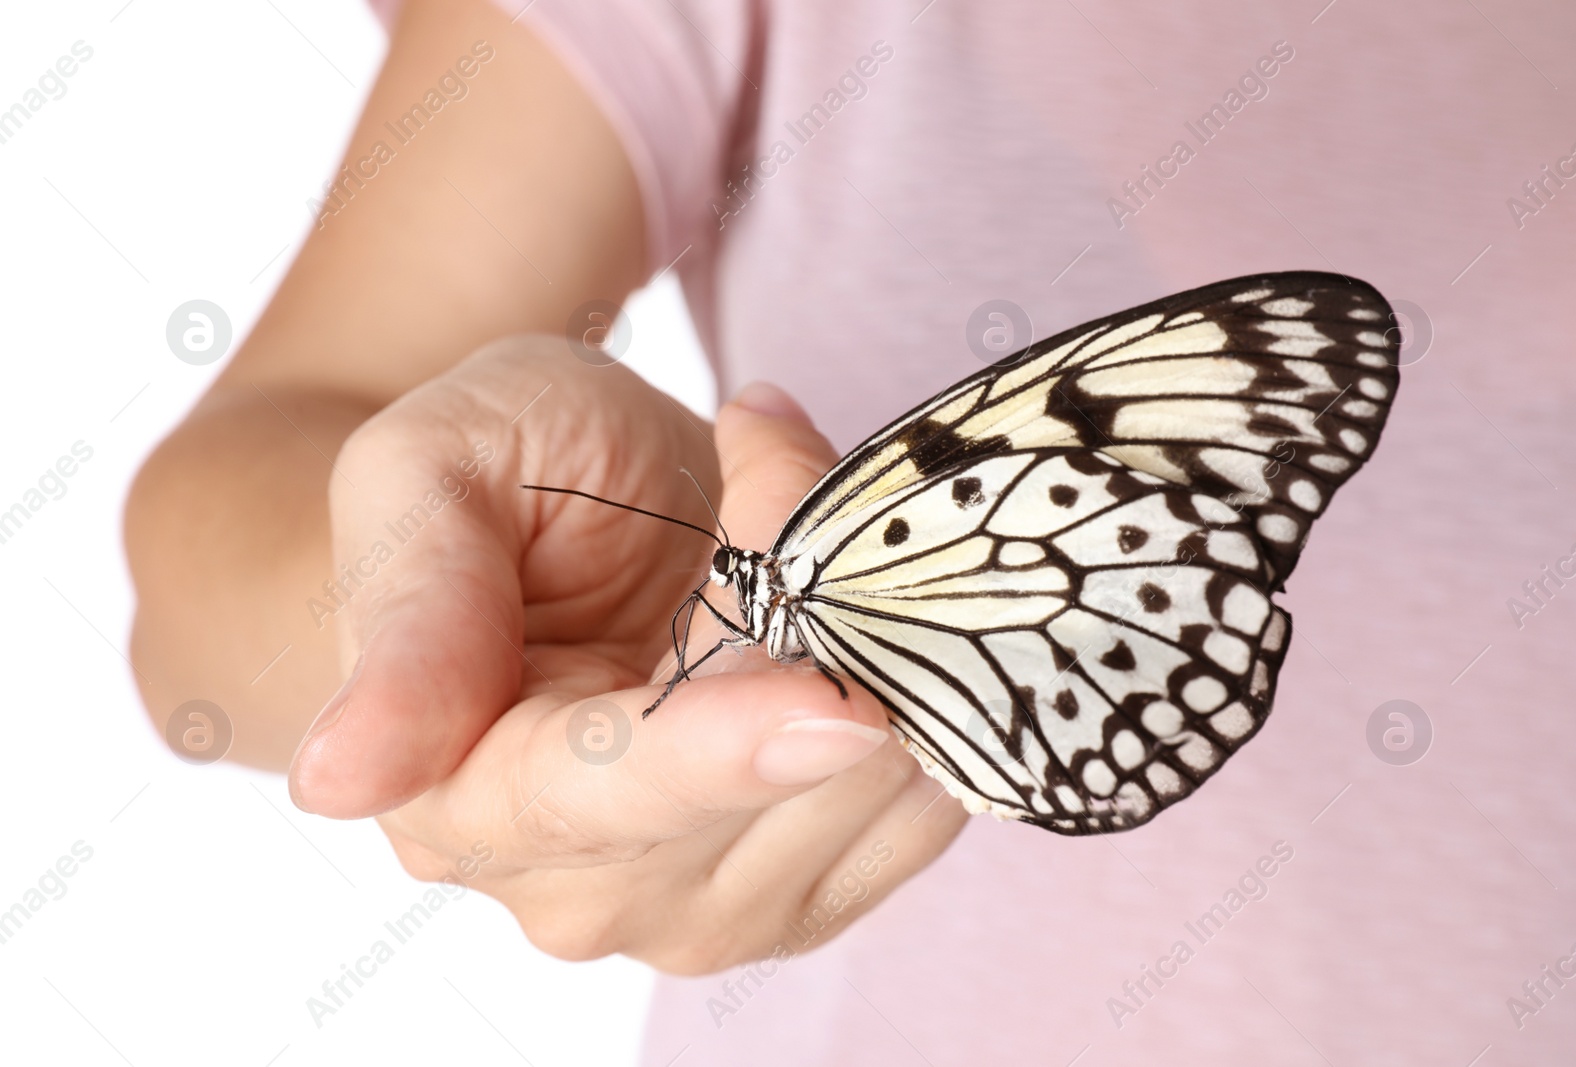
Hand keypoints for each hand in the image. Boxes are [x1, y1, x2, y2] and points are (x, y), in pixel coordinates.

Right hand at [289, 336, 967, 970]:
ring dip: (881, 656)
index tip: (837, 705)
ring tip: (805, 543)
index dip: (726, 750)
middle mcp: (579, 886)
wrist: (559, 525)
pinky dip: (928, 706)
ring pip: (857, 807)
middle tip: (786, 482)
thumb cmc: (491, 478)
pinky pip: (910, 816)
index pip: (607, 796)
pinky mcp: (799, 889)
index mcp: (459, 794)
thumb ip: (407, 614)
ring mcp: (697, 905)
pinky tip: (862, 628)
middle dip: (825, 631)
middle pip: (762, 796)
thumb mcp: (431, 472)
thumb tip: (344, 778)